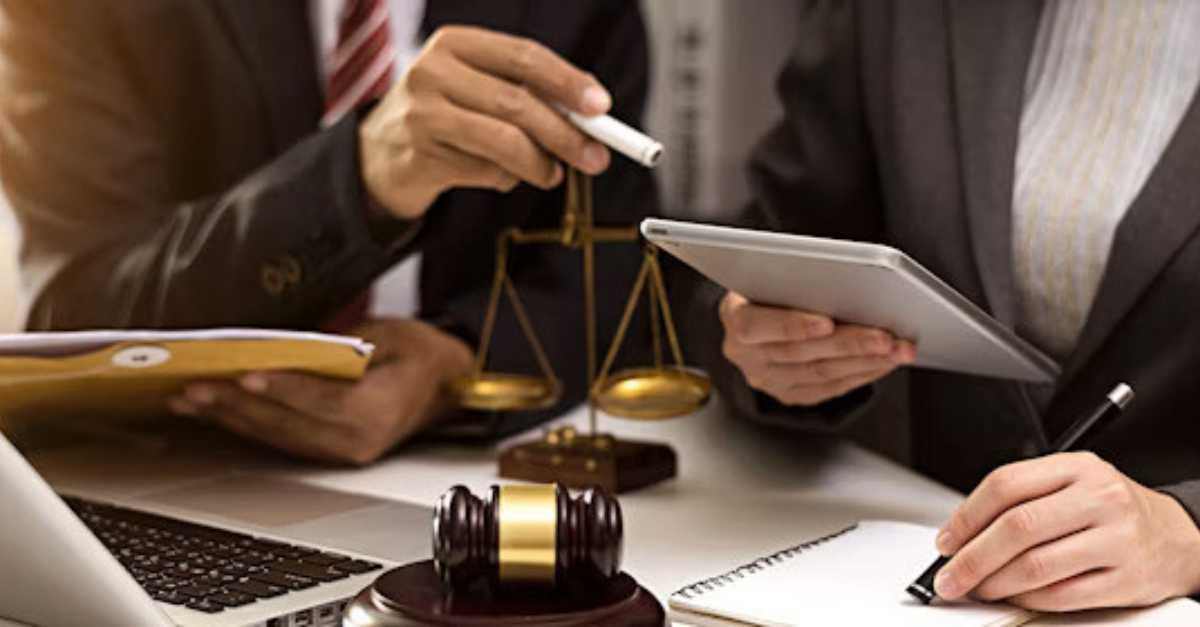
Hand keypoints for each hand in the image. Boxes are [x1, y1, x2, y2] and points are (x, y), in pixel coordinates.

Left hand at [167, 318, 472, 464]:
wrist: (444, 384)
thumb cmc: (419, 355)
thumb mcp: (393, 335)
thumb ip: (347, 343)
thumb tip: (297, 345)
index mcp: (379, 413)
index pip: (323, 402)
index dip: (283, 388)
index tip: (247, 374)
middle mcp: (356, 441)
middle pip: (287, 422)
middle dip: (237, 402)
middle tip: (197, 384)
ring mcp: (338, 450)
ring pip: (274, 433)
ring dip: (229, 415)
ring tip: (190, 397)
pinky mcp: (323, 450)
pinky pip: (276, 437)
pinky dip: (242, 422)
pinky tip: (213, 410)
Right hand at [359, 25, 613, 218]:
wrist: (380, 155)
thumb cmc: (445, 116)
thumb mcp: (478, 89)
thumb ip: (526, 96)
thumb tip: (589, 121)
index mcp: (454, 44)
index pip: (524, 56)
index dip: (568, 82)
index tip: (601, 107)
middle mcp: (432, 72)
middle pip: (517, 103)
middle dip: (565, 134)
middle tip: (596, 158)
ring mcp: (421, 115)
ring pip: (504, 142)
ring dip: (540, 164)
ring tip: (551, 175)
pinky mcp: (420, 157)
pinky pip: (484, 172)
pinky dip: (506, 179)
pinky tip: (502, 176)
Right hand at [717, 291, 915, 405]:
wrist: (757, 316)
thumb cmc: (769, 287)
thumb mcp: (769, 274)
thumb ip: (793, 280)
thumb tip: (845, 281)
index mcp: (734, 318)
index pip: (756, 326)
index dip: (791, 325)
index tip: (826, 322)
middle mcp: (745, 354)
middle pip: (799, 352)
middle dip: (848, 344)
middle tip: (885, 336)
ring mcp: (767, 379)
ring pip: (820, 372)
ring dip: (864, 360)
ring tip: (896, 348)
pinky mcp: (790, 393)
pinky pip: (830, 388)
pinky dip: (861, 374)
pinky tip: (884, 361)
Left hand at [934, 452, 1199, 610]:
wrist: (1177, 536)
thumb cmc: (1109, 509)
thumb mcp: (1071, 484)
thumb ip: (1021, 500)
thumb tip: (961, 535)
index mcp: (1077, 467)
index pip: (1006, 484)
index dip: (966, 517)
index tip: (946, 541)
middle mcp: (1099, 498)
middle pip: (1017, 527)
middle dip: (972, 558)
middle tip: (949, 576)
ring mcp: (1116, 539)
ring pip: (1036, 566)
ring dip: (994, 583)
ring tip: (977, 589)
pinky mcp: (1126, 579)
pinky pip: (1062, 595)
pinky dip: (1027, 600)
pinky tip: (1014, 596)